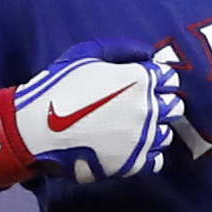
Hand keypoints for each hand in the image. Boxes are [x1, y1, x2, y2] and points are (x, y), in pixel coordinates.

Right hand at [0, 42, 182, 188]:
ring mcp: (143, 138)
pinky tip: (131, 146)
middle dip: (162, 104)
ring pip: (167, 133)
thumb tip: (148, 53)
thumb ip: (121, 48)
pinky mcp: (134, 163)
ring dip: (156, 129)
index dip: (158, 80)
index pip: (170, 78)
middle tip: (140, 107)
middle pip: (175, 106)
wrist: (37, 130)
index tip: (145, 85)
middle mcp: (148, 109)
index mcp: (140, 80)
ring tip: (133, 128)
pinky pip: (157, 159)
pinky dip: (149, 153)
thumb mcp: (85, 54)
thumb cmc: (58, 87)